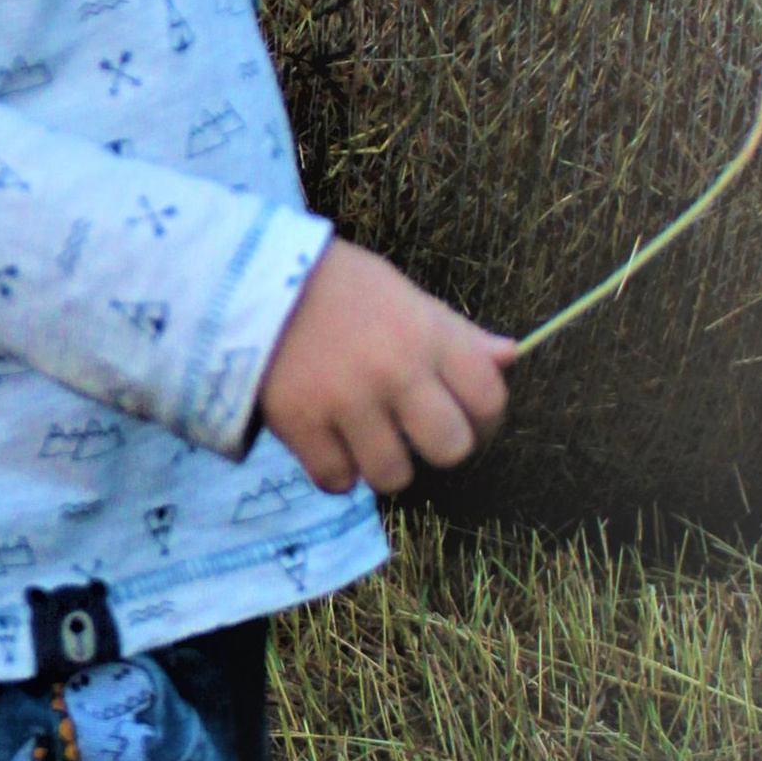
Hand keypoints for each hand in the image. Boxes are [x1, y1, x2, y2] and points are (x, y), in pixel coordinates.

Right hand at [256, 240, 515, 497]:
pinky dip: (335, 471)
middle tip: (413, 434)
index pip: (490, 401)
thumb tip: (510, 357)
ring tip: (366, 441)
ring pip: (394, 475)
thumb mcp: (404, 296)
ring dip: (383, 465)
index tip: (464, 420)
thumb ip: (456, 333)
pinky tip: (329, 444)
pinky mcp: (301, 424)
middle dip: (436, 448)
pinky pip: (337, 480)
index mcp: (428, 335)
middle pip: (451, 449)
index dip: (483, 420)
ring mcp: (347, 401)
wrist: (251, 280)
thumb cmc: (338, 287)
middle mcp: (396, 371)